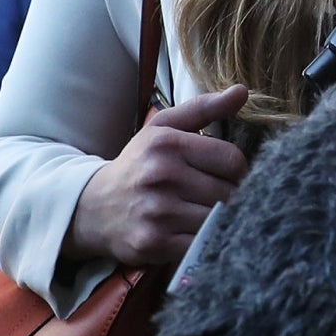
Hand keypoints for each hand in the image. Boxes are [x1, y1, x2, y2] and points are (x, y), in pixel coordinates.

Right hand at [66, 84, 249, 267]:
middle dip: (230, 196)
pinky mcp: (154, 242)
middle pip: (229, 192)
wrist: (92, 208)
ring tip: (206, 214)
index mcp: (167, 143)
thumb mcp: (163, 128)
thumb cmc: (138, 164)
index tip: (226, 175)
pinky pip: (202, 244)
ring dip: (220, 220)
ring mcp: (157, 211)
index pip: (232, 160)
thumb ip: (204, 108)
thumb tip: (242, 91)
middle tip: (216, 197)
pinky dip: (206, 241)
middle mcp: (161, 175)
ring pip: (218, 219)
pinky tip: (194, 232)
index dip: (238, 170)